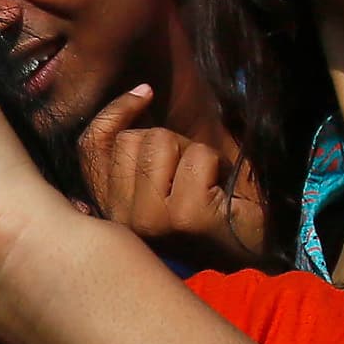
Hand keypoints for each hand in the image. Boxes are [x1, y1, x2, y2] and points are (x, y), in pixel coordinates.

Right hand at [77, 85, 268, 269]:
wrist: (253, 250)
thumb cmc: (211, 208)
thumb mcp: (161, 177)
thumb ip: (135, 151)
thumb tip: (139, 94)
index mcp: (111, 209)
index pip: (89, 147)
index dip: (114, 113)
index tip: (145, 94)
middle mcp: (122, 219)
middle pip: (132, 139)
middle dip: (170, 142)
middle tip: (191, 175)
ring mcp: (150, 220)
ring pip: (160, 142)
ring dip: (193, 152)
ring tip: (206, 184)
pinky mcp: (184, 217)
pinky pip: (197, 156)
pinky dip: (218, 165)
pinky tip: (222, 193)